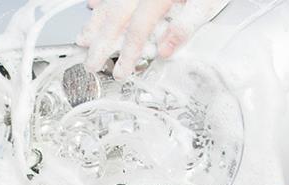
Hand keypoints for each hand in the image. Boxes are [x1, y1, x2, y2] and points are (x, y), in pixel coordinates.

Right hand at [80, 0, 225, 79]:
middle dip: (101, 42)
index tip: (120, 72)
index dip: (127, 53)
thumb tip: (165, 51)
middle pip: (116, 17)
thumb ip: (184, 27)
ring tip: (83, 38)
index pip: (137, 30)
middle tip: (90, 63)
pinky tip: (92, 5)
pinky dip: (102, 0)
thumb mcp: (205, 4)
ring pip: (110, 2)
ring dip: (96, 21)